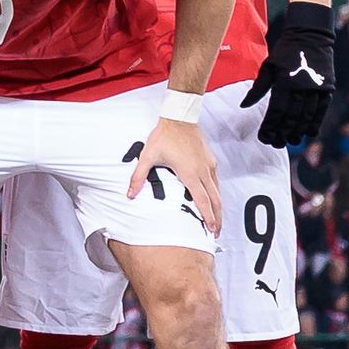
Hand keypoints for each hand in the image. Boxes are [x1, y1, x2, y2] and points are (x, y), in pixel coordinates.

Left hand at [133, 113, 221, 233]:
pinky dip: (217, 192)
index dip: (209, 217)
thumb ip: (138, 177)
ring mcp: (208, 165)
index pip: (202, 201)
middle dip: (217, 218)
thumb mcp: (148, 156)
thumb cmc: (164, 135)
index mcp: (189, 174)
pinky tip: (214, 196)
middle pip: (215, 200)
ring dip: (218, 206)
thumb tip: (130, 194)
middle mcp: (202, 171)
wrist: (180, 116)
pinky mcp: (210, 159)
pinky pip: (216, 180)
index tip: (212, 230)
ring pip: (217, 191)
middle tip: (216, 232)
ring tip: (217, 219)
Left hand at [254, 3, 339, 149]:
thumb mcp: (268, 66)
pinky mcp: (328, 88)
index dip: (270, 126)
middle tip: (276, 144)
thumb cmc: (285, 52)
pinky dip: (316, 123)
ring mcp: (317, 88)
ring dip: (298, 131)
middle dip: (283, 133)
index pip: (276, 110)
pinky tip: (309, 133)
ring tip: (291, 141)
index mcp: (284, 81)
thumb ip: (258, 88)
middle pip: (292, 117)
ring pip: (307, 116)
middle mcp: (302, 86)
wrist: (311, 35)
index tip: (264, 138)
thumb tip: (244, 106)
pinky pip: (322, 110)